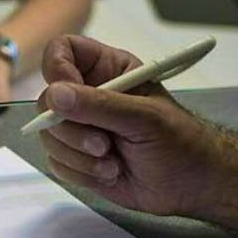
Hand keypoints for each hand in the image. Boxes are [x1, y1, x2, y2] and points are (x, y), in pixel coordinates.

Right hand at [37, 35, 221, 215]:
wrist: (190, 185)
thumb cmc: (180, 142)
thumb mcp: (144, 117)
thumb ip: (98, 104)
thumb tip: (55, 95)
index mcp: (107, 70)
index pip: (62, 51)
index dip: (57, 71)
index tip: (67, 98)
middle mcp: (88, 95)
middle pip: (47, 100)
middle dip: (72, 129)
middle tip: (103, 145)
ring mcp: (80, 127)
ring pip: (48, 135)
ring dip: (79, 156)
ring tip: (113, 162)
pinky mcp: (76, 157)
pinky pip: (56, 162)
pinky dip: (80, 173)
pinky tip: (109, 173)